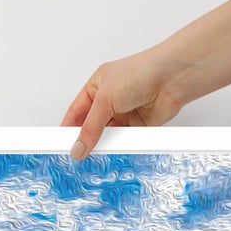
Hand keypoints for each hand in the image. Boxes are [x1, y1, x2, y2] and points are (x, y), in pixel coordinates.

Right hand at [61, 51, 189, 158]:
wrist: (171, 79)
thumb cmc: (140, 73)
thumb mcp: (105, 99)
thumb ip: (90, 127)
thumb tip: (78, 147)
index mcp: (97, 86)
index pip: (76, 111)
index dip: (68, 128)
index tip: (60, 145)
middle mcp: (109, 100)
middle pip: (91, 126)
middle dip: (84, 140)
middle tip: (75, 156)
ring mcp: (123, 114)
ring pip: (107, 136)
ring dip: (101, 146)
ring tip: (92, 157)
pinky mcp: (137, 127)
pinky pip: (123, 142)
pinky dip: (118, 148)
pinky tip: (111, 154)